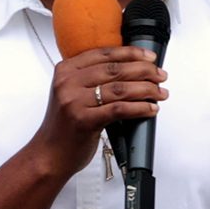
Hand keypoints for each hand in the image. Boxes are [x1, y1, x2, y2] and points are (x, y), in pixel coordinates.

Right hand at [29, 46, 167, 175]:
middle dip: (143, 70)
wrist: (49, 154)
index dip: (131, 53)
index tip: (149, 57)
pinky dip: (139, 108)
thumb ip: (91, 78)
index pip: (104, 54)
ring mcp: (74, 101)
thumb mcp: (71, 93)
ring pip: (120, 88)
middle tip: (160, 75)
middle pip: (115, 69)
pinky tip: (150, 108)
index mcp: (65, 70)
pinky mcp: (84, 120)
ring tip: (160, 92)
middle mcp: (68, 82)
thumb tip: (130, 69)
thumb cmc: (64, 125)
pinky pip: (119, 109)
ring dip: (146, 89)